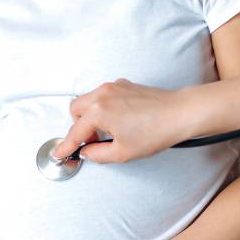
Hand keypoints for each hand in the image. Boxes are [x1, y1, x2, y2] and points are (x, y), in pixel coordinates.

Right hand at [53, 78, 194, 163]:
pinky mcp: (124, 85)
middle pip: (76, 109)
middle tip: (91, 141)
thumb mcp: (123, 152)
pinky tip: (119, 120)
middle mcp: (102, 94)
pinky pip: (103, 95)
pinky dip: (103, 107)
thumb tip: (87, 152)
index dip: (66, 146)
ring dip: (90, 116)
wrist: (180, 113)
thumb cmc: (156, 131)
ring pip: (88, 100)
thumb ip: (98, 154)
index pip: (75, 131)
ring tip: (108, 132)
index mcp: (99, 111)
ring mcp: (114, 87)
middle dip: (78, 126)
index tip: (60, 153)